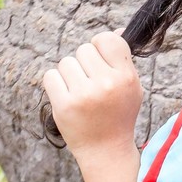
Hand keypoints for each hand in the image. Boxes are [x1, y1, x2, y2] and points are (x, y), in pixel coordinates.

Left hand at [42, 30, 141, 159]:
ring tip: (79, 91)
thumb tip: (115, 30)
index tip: (99, 58)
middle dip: (84, 62)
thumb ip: (122, 60)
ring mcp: (83, 95)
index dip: (100, 45)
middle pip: (84, 49)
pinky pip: (50, 76)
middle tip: (90, 81)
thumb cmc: (119, 115)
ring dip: (69, 73)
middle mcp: (106, 83)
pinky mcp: (63, 105)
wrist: (105, 151)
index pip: (107, 39)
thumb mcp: (131, 87)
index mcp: (126, 77)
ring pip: (66, 62)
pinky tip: (66, 96)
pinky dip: (56, 83)